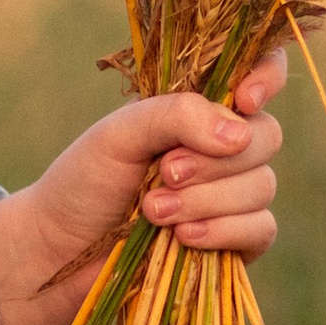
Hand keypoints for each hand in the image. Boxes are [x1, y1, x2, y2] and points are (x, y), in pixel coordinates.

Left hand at [0, 48, 288, 324]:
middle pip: (267, 136)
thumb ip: (175, 116)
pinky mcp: (234, 243)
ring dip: (207, 201)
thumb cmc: (83, 182)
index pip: (260, 71)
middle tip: (164, 173)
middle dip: (215, 160)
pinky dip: (224, 232)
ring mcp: (232, 196)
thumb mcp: (120, 135)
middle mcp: (223, 147)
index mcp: (199, 108)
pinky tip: (181, 239)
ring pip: (262, 186)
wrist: (58, 252)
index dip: (267, 76)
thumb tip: (238, 133)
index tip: (244, 99)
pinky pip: (261, 229)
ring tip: (153, 212)